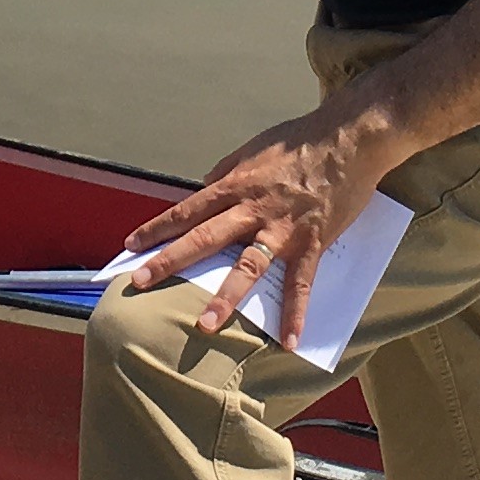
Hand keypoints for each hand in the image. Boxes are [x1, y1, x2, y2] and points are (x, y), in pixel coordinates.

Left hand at [118, 105, 391, 352]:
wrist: (348, 139)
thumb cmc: (299, 140)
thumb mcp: (253, 149)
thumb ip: (227, 172)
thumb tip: (203, 190)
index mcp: (236, 184)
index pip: (188, 209)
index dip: (158, 227)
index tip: (132, 246)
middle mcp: (253, 208)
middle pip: (205, 237)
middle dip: (171, 261)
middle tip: (141, 282)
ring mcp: (282, 229)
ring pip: (248, 267)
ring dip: (225, 297)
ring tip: (204, 325)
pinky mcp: (313, 242)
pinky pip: (301, 283)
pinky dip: (295, 313)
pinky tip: (290, 341)